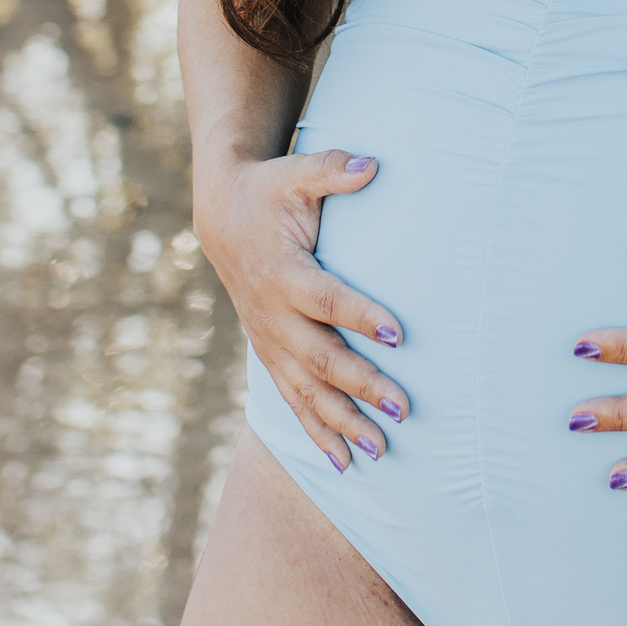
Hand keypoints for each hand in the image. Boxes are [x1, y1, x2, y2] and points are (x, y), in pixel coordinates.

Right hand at [194, 148, 409, 472]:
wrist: (223, 216)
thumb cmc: (270, 191)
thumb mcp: (296, 173)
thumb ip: (332, 170)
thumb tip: (371, 163)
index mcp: (284, 273)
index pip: (327, 299)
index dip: (360, 316)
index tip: (398, 332)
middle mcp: (274, 315)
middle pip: (321, 358)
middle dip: (361, 385)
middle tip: (403, 407)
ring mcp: (271, 341)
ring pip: (307, 391)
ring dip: (343, 422)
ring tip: (382, 450)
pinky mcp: (271, 354)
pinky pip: (293, 401)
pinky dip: (316, 432)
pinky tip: (344, 462)